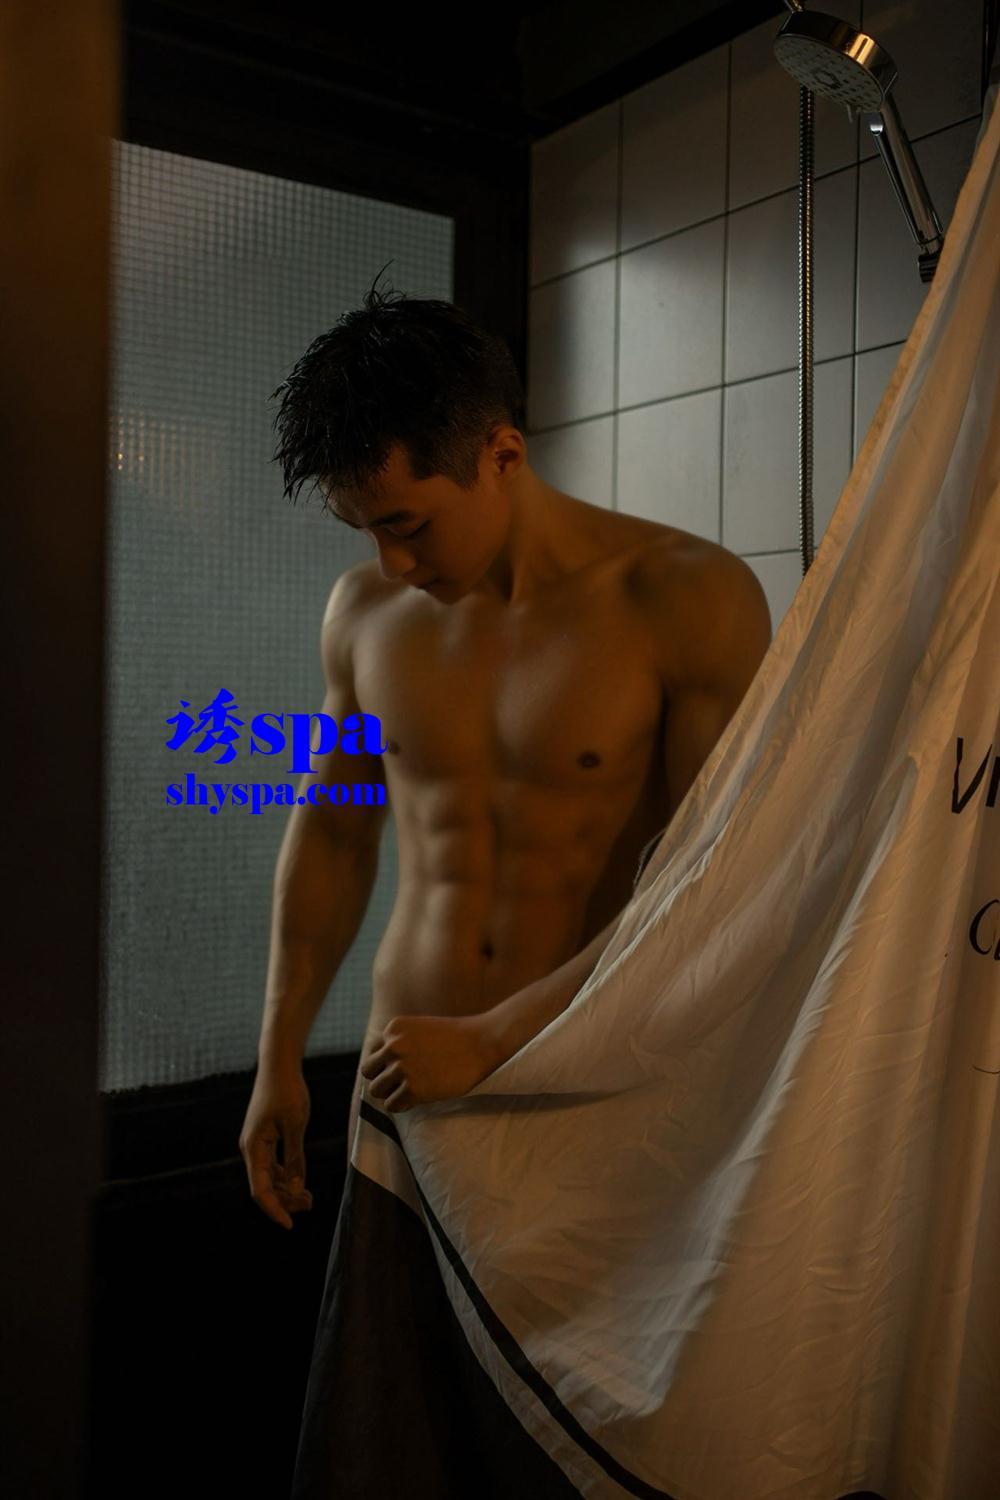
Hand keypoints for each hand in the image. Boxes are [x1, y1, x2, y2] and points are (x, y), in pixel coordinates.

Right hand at [239, 1060, 314, 1229]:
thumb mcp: (296, 1125)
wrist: (279, 1065)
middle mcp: (250, 1149)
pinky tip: (301, 1184)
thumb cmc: (287, 1091)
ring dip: (285, 1191)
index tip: (289, 1226)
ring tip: (309, 1199)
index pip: (259, 1190)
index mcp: (254, 1147)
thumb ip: (295, 1158)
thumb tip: (295, 1189)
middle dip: (284, 1202)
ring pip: (268, 1179)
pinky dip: (285, 1178)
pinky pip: (271, 1167)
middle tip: (309, 1204)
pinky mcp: (264, 1139)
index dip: (274, 1210)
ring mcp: (256, 1145)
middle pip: (263, 1187)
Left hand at [359, 1012, 501, 1112]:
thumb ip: (400, 1042)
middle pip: (369, 1071)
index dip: (385, 1062)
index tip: (400, 1067)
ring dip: (391, 1093)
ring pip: (376, 1090)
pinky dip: (402, 1105)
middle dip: (382, 1078)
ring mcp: (402, 1068)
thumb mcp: (421, 1028)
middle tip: (400, 1082)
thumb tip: (382, 1067)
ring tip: (410, 1091)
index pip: (373, 1052)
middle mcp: (393, 1046)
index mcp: (394, 1028)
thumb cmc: (455, 1037)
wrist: (482, 1043)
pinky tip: (417, 1098)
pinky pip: (392, 1105)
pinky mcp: (413, 1089)